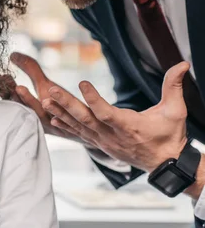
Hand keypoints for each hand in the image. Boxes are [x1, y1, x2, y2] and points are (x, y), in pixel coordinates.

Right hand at [0, 52, 85, 143]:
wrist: (86, 128)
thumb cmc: (61, 104)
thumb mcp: (45, 84)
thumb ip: (30, 68)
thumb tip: (13, 54)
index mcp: (29, 107)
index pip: (12, 96)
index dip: (4, 86)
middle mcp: (37, 117)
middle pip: (22, 106)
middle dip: (16, 96)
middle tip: (12, 85)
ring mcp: (52, 125)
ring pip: (39, 115)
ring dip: (31, 103)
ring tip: (21, 90)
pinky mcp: (68, 130)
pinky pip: (62, 126)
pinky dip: (57, 120)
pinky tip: (51, 110)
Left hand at [42, 62, 189, 172]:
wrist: (165, 163)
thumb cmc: (170, 135)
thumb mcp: (175, 111)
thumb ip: (174, 86)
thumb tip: (182, 64)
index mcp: (128, 126)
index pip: (106, 112)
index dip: (93, 99)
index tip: (82, 82)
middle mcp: (112, 136)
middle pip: (85, 119)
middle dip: (66, 104)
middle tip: (51, 91)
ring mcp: (103, 141)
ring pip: (78, 126)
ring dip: (60, 113)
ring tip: (44, 101)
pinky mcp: (100, 144)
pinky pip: (79, 135)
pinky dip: (65, 127)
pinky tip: (52, 119)